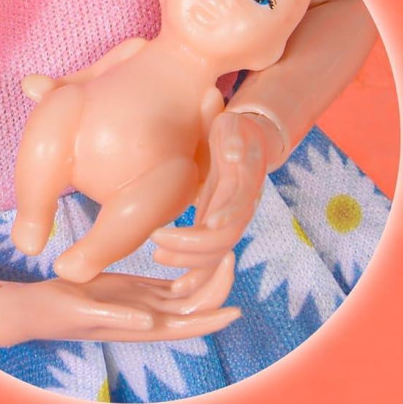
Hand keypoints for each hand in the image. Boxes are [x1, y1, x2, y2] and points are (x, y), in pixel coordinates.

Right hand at [0, 260, 239, 346]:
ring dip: (206, 276)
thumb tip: (150, 320)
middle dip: (216, 287)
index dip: (212, 319)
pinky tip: (197, 250)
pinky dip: (186, 269)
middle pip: (194, 306)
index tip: (236, 307)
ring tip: (223, 249)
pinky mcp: (132, 288)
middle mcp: (146, 317)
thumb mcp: (82, 312)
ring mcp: (141, 302)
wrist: (31, 309)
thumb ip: (115, 317)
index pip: (186, 326)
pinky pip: (169, 281)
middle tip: (231, 254)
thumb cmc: (51, 314)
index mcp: (138, 326)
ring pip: (186, 293)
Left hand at [150, 110, 276, 292]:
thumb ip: (224, 126)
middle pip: (223, 242)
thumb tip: (223, 129)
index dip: (213, 224)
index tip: (186, 227)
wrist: (246, 139)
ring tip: (157, 253)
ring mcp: (230, 221)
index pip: (231, 214)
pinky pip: (210, 259)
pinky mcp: (217, 228)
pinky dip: (194, 271)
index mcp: (241, 186)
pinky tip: (173, 279)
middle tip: (156, 242)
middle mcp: (240, 209)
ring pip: (216, 255)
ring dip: (189, 261)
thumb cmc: (230, 129)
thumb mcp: (229, 123)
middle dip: (190, 247)